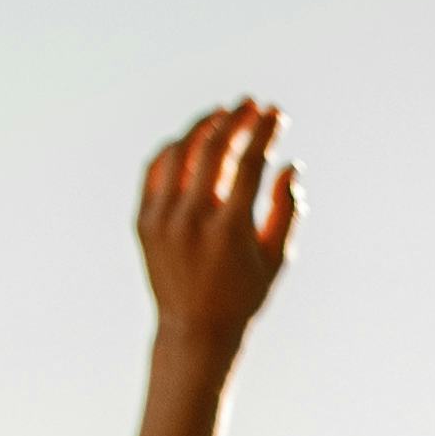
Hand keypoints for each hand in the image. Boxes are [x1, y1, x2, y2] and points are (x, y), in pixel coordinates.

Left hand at [137, 100, 297, 354]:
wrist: (194, 331)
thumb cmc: (243, 295)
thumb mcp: (275, 260)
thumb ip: (286, 211)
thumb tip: (291, 166)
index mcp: (229, 231)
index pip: (250, 164)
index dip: (264, 132)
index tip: (276, 114)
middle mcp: (192, 220)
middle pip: (215, 149)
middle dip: (236, 119)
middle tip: (252, 104)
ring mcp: (163, 219)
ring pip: (181, 152)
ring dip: (204, 126)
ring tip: (222, 115)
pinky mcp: (143, 220)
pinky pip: (158, 169)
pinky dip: (176, 149)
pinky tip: (193, 140)